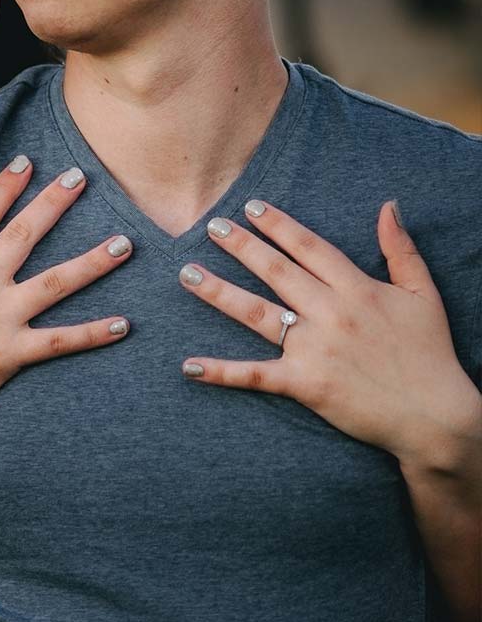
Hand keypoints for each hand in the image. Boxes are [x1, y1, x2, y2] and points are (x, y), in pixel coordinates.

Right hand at [0, 156, 133, 441]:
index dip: (5, 186)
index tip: (27, 162)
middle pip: (24, 234)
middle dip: (54, 202)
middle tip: (82, 177)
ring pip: (55, 282)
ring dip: (92, 262)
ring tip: (125, 243)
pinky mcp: (9, 353)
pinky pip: (59, 341)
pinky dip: (92, 333)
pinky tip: (123, 324)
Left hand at [178, 199, 481, 464]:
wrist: (435, 415)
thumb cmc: (430, 353)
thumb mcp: (423, 294)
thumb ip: (401, 249)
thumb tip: (388, 206)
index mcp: (358, 289)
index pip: (310, 247)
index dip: (279, 225)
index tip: (250, 206)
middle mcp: (331, 312)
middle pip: (276, 271)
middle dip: (241, 246)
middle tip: (211, 225)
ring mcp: (315, 348)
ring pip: (256, 313)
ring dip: (218, 292)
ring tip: (186, 272)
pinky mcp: (305, 384)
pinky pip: (255, 375)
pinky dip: (221, 372)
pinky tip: (189, 365)